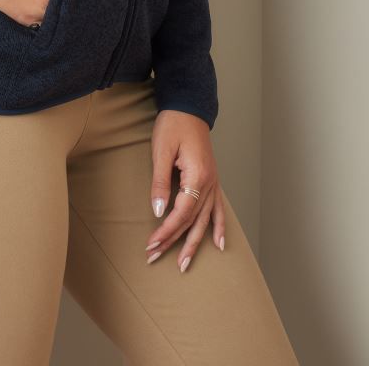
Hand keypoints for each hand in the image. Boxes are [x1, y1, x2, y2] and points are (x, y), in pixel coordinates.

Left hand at [144, 110, 225, 271]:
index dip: (165, 232)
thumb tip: (157, 211)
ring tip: (185, 264)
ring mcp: (213, 183)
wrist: (188, 107)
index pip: (180, 214)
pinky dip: (219, 227)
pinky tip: (221, 244)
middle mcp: (210, 183)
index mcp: (197, 177)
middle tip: (156, 258)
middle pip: (192, 221)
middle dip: (174, 243)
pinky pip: (218, 209)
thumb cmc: (173, 125)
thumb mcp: (161, 151)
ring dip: (195, 243)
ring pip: (205, 220)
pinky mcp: (211, 180)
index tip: (151, 245)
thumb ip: (160, 182)